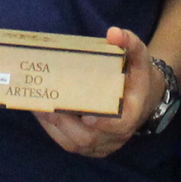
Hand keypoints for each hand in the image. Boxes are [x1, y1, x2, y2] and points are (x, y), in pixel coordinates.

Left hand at [34, 26, 163, 158]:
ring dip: (53, 126)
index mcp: (132, 114)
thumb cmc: (137, 76)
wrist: (143, 98)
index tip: (87, 117)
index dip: (104, 124)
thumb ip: (130, 43)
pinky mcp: (91, 149)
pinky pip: (68, 143)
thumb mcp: (139, 57)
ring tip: (37, 106)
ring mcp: (103, 145)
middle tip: (46, 105)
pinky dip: (52, 130)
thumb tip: (113, 33)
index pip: (120, 125)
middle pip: (89, 138)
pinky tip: (40, 112)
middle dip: (65, 123)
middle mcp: (117, 136)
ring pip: (75, 144)